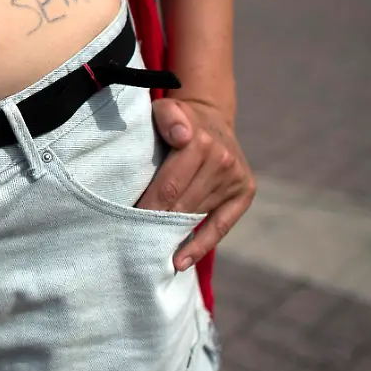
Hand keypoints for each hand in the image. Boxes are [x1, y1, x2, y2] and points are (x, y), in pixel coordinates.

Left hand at [136, 98, 254, 271]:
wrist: (210, 117)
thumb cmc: (177, 119)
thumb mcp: (167, 108)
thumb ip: (168, 117)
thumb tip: (181, 136)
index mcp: (201, 141)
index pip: (168, 185)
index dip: (147, 206)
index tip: (126, 223)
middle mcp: (222, 161)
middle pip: (181, 203)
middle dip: (155, 222)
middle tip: (132, 240)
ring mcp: (234, 178)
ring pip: (196, 214)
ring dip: (173, 233)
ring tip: (148, 252)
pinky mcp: (244, 193)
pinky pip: (221, 226)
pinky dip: (200, 246)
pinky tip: (180, 262)